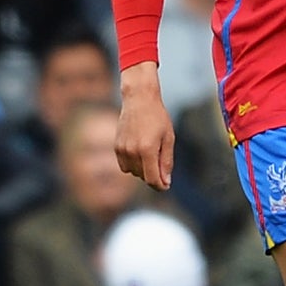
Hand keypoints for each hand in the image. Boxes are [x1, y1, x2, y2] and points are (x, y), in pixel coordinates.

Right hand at [114, 63, 173, 190]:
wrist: (139, 100)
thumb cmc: (158, 117)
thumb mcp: (168, 138)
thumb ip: (167, 161)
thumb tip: (166, 182)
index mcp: (148, 149)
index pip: (152, 179)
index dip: (160, 186)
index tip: (166, 186)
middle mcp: (132, 151)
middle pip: (143, 177)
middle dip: (154, 175)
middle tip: (161, 161)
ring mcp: (122, 149)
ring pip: (133, 173)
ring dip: (142, 170)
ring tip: (150, 153)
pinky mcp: (116, 147)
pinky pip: (124, 166)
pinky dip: (132, 164)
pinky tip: (139, 152)